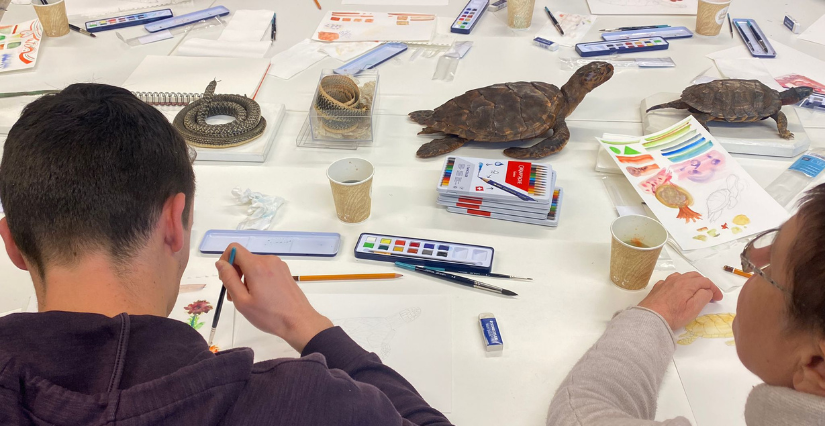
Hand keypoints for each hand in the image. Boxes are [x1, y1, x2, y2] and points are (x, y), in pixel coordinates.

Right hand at [215, 244, 332, 351]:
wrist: (299, 321)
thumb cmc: (269, 315)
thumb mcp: (242, 301)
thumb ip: (229, 279)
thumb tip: (220, 263)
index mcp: (257, 265)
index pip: (234, 248)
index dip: (226, 260)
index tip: (226, 279)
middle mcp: (268, 260)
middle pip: (244, 258)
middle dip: (235, 274)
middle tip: (235, 296)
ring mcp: (279, 265)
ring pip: (254, 265)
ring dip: (246, 278)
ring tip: (249, 300)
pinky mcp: (285, 271)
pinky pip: (265, 269)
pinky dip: (257, 279)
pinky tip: (261, 297)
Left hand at [638, 272, 723, 330]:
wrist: (650, 319)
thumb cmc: (673, 315)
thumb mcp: (694, 308)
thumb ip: (704, 296)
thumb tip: (708, 290)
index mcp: (687, 283)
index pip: (705, 281)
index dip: (714, 289)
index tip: (718, 298)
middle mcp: (676, 279)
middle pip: (694, 276)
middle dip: (704, 284)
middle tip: (709, 295)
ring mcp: (665, 282)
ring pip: (682, 277)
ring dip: (692, 283)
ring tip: (695, 293)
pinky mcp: (657, 288)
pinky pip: (671, 282)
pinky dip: (679, 285)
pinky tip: (679, 293)